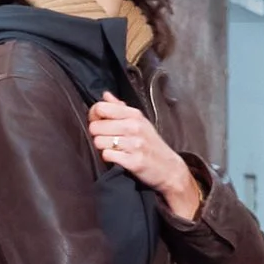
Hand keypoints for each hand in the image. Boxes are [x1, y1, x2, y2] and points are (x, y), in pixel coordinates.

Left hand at [88, 92, 202, 223]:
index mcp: (134, 115)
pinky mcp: (133, 161)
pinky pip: (107, 155)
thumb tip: (106, 95)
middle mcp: (134, 127)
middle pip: (95, 126)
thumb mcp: (141, 121)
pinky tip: (118, 157)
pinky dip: (109, 158)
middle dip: (97, 134)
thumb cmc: (152, 144)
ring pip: (99, 141)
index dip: (94, 116)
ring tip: (114, 149)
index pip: (100, 108)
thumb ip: (120, 108)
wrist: (169, 168)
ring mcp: (134, 144)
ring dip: (103, 147)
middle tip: (107, 139)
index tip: (99, 122)